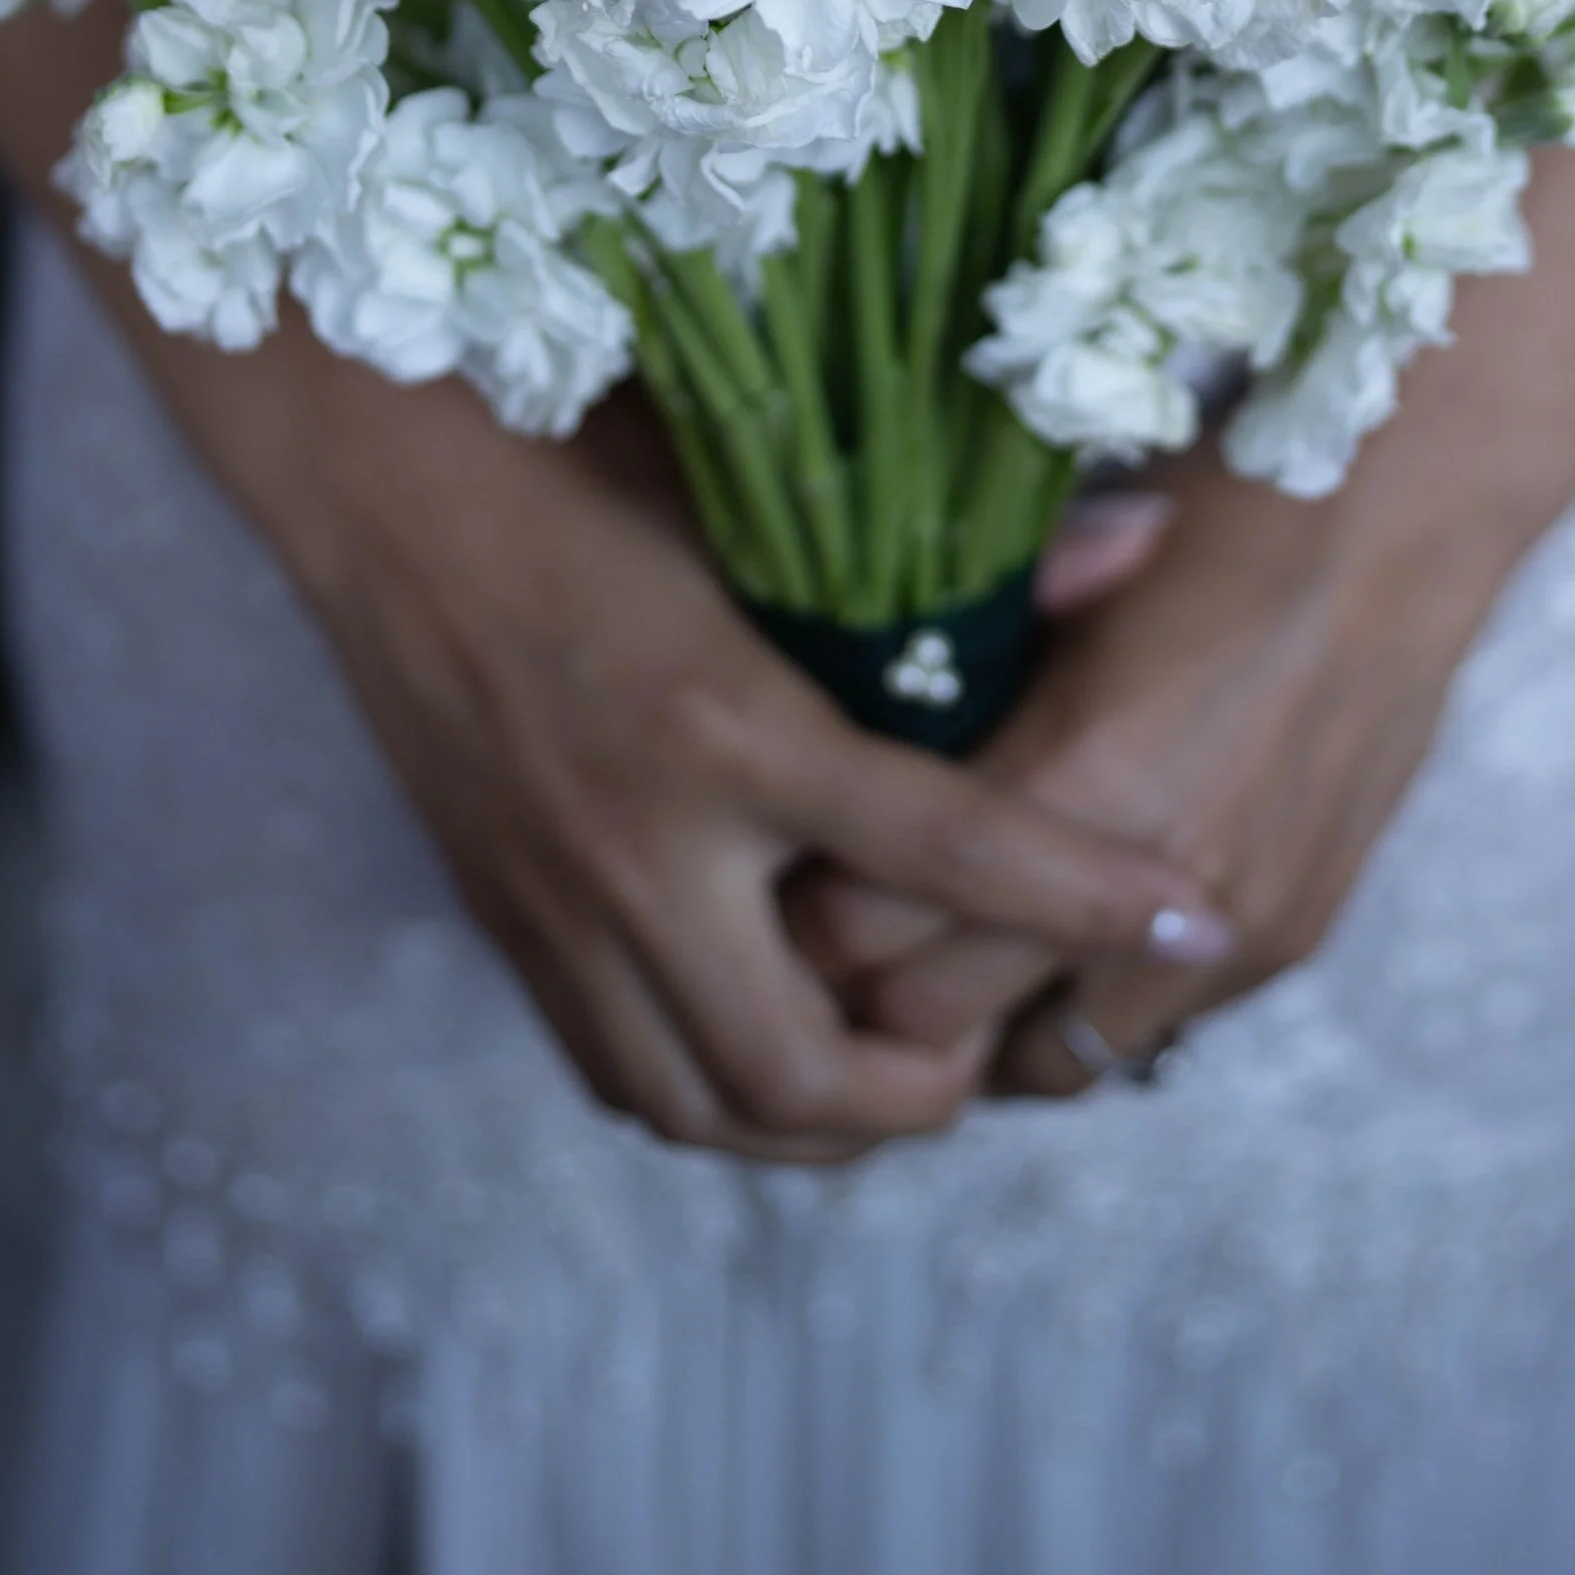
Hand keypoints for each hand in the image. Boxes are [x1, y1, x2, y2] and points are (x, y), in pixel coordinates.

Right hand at [183, 316, 1232, 1161]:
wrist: (384, 480)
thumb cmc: (589, 454)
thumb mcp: (770, 491)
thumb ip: (954, 548)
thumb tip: (1141, 545)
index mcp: (723, 720)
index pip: (942, 843)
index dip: (1081, 893)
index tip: (1191, 921)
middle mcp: (637, 843)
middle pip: (804, 1062)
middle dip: (926, 1088)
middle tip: (992, 1037)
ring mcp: (558, 903)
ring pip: (706, 1106)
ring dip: (823, 1119)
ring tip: (899, 1066)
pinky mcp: (506, 923)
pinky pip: (622, 1076)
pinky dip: (718, 1096)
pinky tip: (775, 1040)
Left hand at [798, 347, 1549, 1094]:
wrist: (1393, 525)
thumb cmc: (1206, 516)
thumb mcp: (1044, 584)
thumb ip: (946, 687)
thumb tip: (834, 749)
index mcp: (1062, 774)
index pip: (857, 925)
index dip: (799, 911)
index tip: (774, 878)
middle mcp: (1142, 878)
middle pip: (927, 1020)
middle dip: (867, 990)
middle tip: (836, 942)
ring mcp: (1227, 929)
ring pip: (1044, 1067)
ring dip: (982, 1031)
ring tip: (947, 973)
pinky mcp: (1286, 941)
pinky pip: (1151, 1036)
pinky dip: (1088, 1009)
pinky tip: (1057, 951)